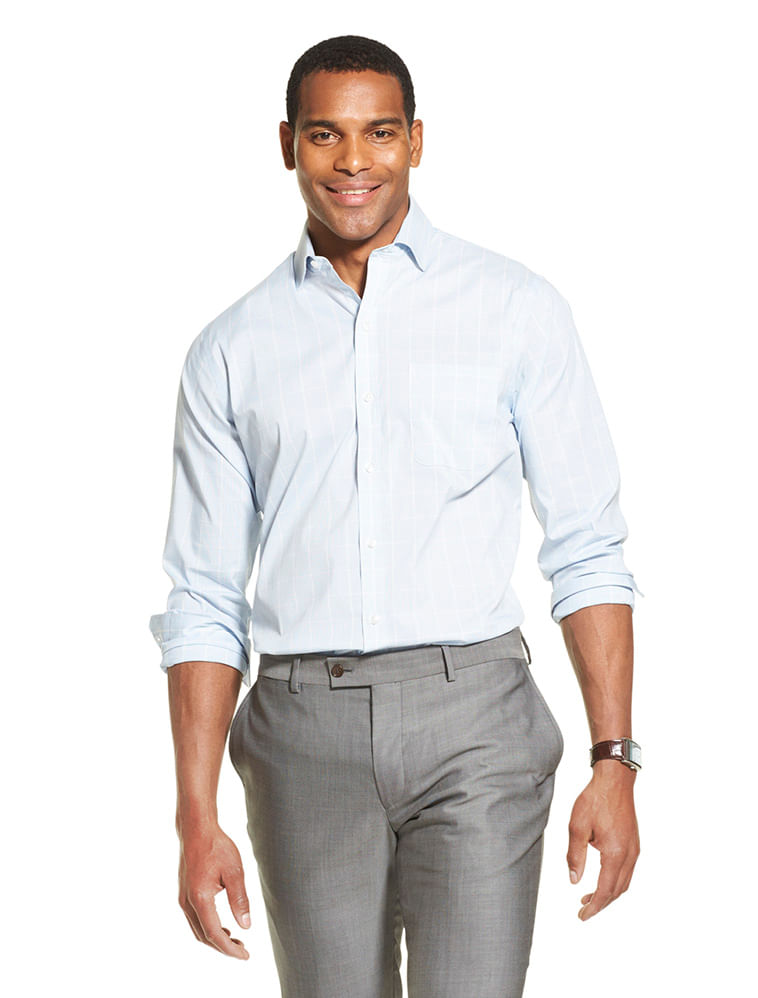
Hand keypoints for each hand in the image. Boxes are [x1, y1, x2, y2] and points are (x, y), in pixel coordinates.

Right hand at [178, 824, 250, 957]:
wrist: (197, 830)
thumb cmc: (216, 846)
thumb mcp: (234, 871)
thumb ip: (240, 899)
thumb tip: (245, 925)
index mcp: (200, 898)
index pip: (214, 933)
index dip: (229, 948)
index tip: (244, 955)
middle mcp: (188, 902)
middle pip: (204, 936)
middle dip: (223, 947)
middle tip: (243, 951)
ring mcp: (183, 899)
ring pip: (198, 929)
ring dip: (215, 939)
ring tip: (235, 941)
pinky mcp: (184, 894)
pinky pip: (195, 920)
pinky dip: (208, 928)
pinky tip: (223, 926)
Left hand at [566, 761, 639, 919]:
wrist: (614, 781)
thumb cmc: (595, 800)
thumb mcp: (577, 827)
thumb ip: (575, 855)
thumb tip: (574, 880)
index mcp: (615, 854)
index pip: (606, 890)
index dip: (594, 906)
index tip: (582, 916)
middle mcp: (629, 855)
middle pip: (617, 891)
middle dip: (601, 903)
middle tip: (583, 910)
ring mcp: (634, 849)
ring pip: (624, 882)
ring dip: (608, 893)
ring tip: (589, 897)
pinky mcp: (634, 843)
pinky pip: (626, 870)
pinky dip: (614, 881)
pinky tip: (601, 877)